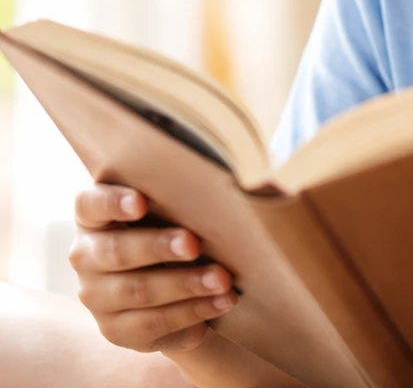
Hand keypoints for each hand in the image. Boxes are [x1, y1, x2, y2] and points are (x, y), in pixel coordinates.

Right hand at [69, 182, 237, 353]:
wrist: (170, 276)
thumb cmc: (169, 222)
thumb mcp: (165, 205)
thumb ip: (174, 193)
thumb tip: (226, 182)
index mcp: (93, 216)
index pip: (90, 203)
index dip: (113, 203)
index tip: (141, 203)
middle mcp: (86, 255)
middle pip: (117, 251)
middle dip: (159, 248)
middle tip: (194, 244)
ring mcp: (96, 297)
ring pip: (138, 291)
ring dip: (185, 285)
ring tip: (222, 279)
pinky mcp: (116, 330)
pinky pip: (153, 324)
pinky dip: (192, 312)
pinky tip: (221, 301)